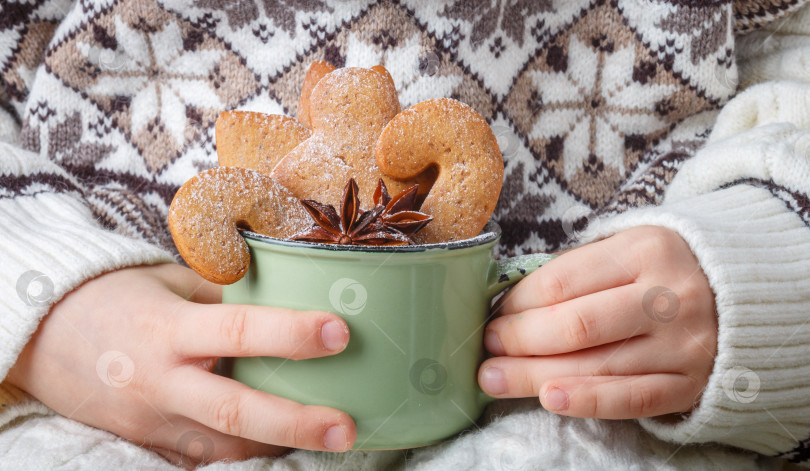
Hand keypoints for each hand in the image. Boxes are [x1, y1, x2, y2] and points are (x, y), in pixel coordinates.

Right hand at [7, 264, 355, 467]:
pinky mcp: (148, 442)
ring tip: (324, 434)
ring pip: (225, 446)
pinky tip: (275, 438)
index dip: (291, 333)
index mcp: (168, 329)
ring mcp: (154, 420)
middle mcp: (162, 381)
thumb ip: (225, 295)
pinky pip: (204, 454)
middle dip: (296, 422)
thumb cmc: (114, 297)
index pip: (239, 330)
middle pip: (235, 410)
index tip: (339, 333)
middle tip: (345, 428)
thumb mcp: (170, 282)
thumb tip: (287, 298)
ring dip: (277, 443)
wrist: (42, 336)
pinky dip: (242, 449)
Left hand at [478, 226, 716, 418]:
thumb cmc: (664, 271)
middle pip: (574, 326)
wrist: (750, 295)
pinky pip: (632, 398)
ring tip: (494, 378)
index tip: (493, 315)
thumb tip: (510, 303)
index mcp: (645, 250)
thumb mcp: (628, 249)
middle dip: (518, 341)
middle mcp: (668, 296)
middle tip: (486, 348)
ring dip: (533, 375)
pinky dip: (587, 401)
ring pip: (595, 366)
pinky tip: (549, 399)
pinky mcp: (689, 383)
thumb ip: (577, 271)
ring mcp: (683, 344)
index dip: (518, 303)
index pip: (562, 282)